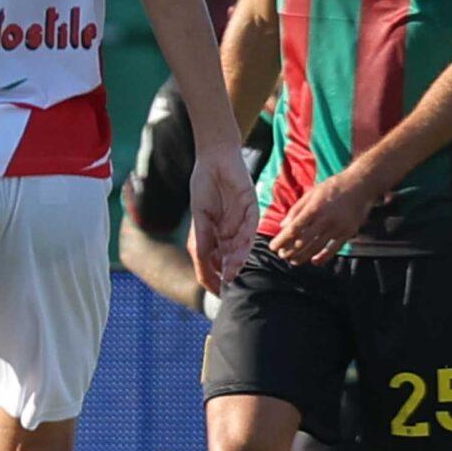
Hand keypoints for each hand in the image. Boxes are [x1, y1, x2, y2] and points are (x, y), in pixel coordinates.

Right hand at [186, 140, 258, 293]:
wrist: (214, 159)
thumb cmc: (204, 186)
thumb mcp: (200, 218)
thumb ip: (203, 244)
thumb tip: (206, 271)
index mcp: (217, 235)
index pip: (216, 262)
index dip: (214, 277)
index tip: (215, 291)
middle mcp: (232, 231)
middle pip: (230, 258)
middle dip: (227, 273)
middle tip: (226, 288)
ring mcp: (242, 221)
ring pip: (240, 247)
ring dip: (235, 261)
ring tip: (231, 275)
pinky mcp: (251, 209)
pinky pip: (249, 228)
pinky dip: (243, 242)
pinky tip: (238, 253)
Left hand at [269, 166, 373, 266]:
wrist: (360, 185)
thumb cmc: (332, 188)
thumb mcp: (311, 193)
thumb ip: (296, 210)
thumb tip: (282, 226)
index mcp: (314, 208)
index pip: (294, 229)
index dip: (282, 240)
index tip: (272, 247)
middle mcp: (326, 219)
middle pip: (303, 241)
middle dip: (290, 250)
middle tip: (281, 255)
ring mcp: (338, 227)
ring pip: (317, 247)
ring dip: (303, 256)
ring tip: (293, 261)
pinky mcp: (348, 232)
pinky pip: (334, 249)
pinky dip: (323, 257)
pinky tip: (314, 261)